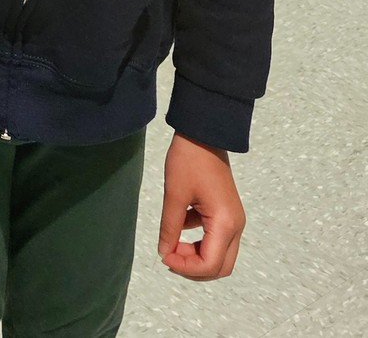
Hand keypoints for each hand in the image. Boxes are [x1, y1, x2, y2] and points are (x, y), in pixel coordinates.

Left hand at [158, 134, 244, 279]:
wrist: (204, 132)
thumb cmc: (188, 161)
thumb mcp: (174, 195)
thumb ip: (170, 228)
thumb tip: (164, 252)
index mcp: (225, 224)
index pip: (210, 264)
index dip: (186, 267)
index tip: (164, 256)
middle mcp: (236, 226)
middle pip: (221, 266)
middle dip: (194, 268)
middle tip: (169, 255)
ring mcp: (234, 220)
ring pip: (220, 254)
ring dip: (197, 256)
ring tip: (172, 243)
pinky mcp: (227, 212)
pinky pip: (216, 238)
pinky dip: (199, 241)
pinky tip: (179, 226)